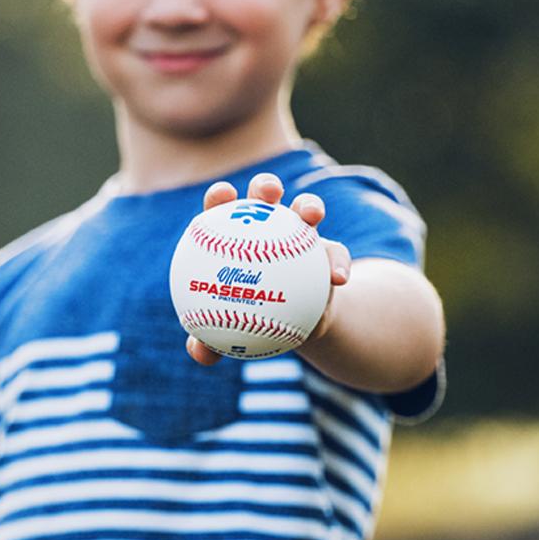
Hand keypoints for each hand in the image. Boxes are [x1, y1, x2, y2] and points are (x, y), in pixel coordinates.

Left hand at [185, 172, 351, 365]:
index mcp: (236, 236)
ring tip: (312, 215)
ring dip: (310, 205)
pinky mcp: (328, 253)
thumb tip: (199, 353)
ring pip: (306, 209)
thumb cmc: (248, 321)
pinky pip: (336, 254)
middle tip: (267, 194)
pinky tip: (339, 278)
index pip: (223, 208)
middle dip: (265, 186)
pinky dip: (337, 264)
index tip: (221, 195)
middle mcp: (269, 227)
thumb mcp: (229, 333)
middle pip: (265, 196)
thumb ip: (210, 340)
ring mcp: (301, 236)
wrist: (293, 325)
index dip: (220, 196)